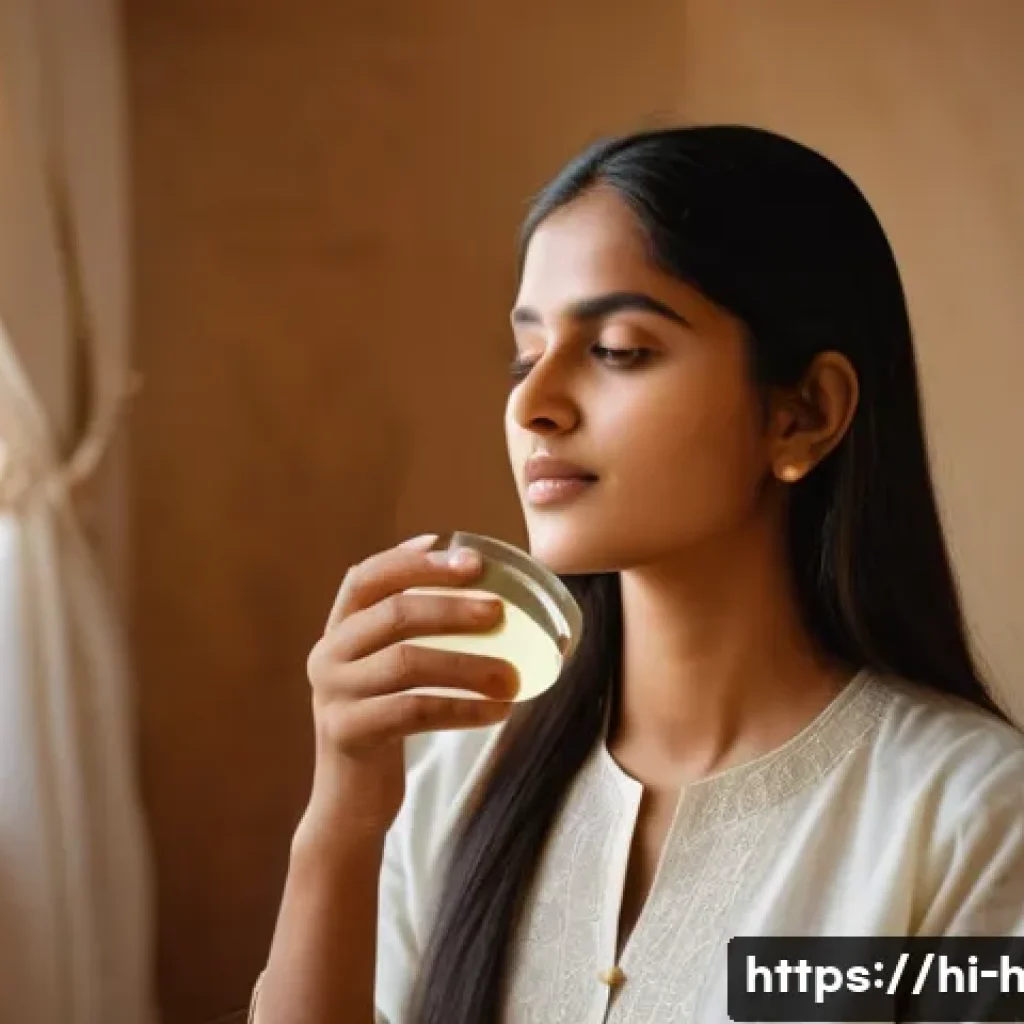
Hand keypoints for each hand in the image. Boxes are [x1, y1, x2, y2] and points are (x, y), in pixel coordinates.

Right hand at [299, 534, 517, 840]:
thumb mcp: (393, 672)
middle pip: (393, 614)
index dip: (415, 562)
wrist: (350, 803)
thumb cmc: (389, 724)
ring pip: (407, 662)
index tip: (470, 559)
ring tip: (514, 677)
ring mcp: (333, 694)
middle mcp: (328, 655)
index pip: (368, 577)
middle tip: (501, 611)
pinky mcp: (347, 733)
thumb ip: (419, 634)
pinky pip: (414, 710)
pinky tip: (499, 712)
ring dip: (469, 665)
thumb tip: (497, 596)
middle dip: (453, 607)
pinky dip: (463, 708)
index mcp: (339, 629)